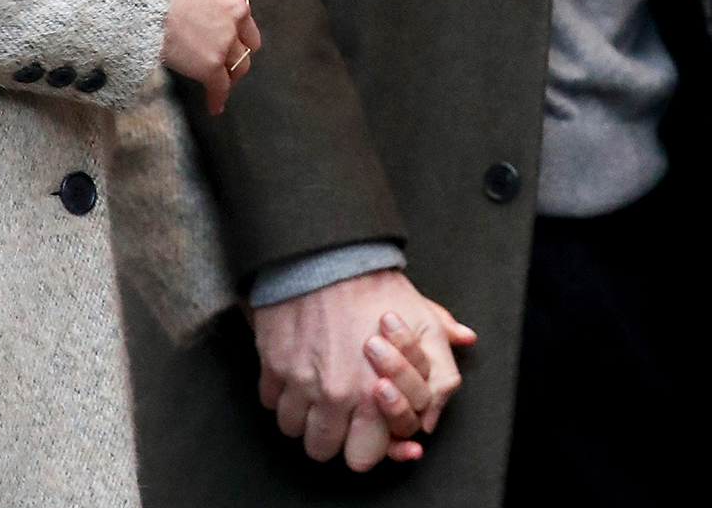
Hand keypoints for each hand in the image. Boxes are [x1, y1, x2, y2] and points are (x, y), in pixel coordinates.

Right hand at [160, 0, 260, 114]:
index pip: (237, 2)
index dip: (229, 17)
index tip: (224, 26)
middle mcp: (235, 7)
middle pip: (247, 33)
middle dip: (239, 44)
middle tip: (228, 54)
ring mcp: (225, 37)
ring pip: (240, 62)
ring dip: (232, 72)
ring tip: (223, 81)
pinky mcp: (211, 63)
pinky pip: (220, 86)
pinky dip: (218, 96)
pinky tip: (214, 106)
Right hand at [253, 271, 473, 471]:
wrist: (326, 255)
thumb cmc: (373, 287)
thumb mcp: (422, 322)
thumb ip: (440, 365)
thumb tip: (442, 396)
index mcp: (375, 395)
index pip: (361, 458)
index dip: (361, 447)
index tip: (359, 431)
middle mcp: (336, 396)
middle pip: (322, 449)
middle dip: (328, 435)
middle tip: (334, 414)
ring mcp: (300, 382)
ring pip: (292, 429)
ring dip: (301, 415)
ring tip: (312, 393)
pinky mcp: (272, 364)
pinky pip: (269, 401)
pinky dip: (278, 392)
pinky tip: (292, 375)